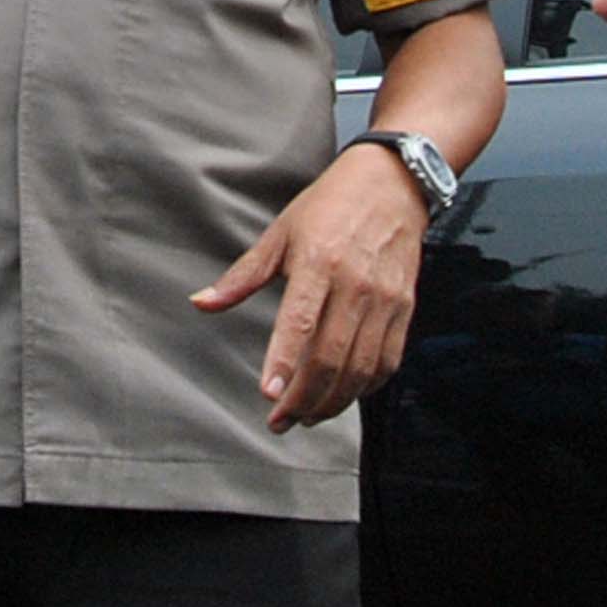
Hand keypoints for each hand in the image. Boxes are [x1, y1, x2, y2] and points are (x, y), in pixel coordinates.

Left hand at [193, 144, 428, 433]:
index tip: (269, 395)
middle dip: (303, 399)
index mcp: (318, 262)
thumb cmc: (329, 207)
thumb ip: (242, 276)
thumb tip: (201, 302)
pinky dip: (365, 388)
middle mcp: (354, 285)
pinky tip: (342, 396)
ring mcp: (384, 300)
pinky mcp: (404, 308)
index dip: (285, 363)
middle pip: (331, 357)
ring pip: (360, 368)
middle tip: (280, 421)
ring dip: (332, 402)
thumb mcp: (280, 234)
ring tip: (306, 416)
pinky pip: (387, 361)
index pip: (300, 323)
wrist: (391, 184)